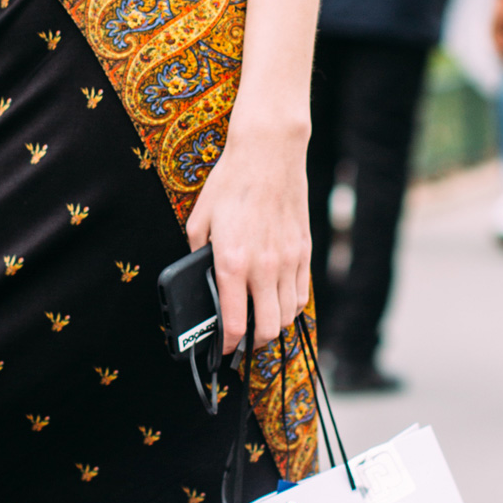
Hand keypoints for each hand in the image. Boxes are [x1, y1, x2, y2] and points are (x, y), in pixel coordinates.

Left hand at [185, 113, 309, 355]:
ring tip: (260, 324)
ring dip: (273, 326)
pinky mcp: (304, 251)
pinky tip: (279, 303)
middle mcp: (263, 267)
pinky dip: (290, 306)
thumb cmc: (232, 183)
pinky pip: (301, 294)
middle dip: (252, 343)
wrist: (269, 154)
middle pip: (266, 328)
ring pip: (287, 315)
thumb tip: (200, 274)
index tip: (223, 348)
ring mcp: (288, 261)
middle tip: (242, 341)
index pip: (234, 322)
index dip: (228, 344)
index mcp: (231, 261)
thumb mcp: (200, 219)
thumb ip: (198, 253)